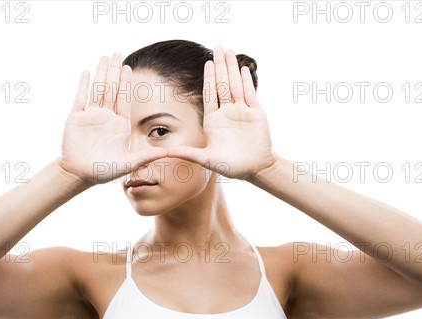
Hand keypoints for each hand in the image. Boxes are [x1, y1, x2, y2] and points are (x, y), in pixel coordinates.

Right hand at [59, 54, 167, 185]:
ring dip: (101, 73)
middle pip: (111, 89)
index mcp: (119, 124)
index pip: (124, 99)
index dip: (126, 83)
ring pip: (97, 89)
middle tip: (118, 53)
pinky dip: (82, 85)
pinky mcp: (76, 118)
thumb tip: (168, 153)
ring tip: (104, 57)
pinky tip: (86, 72)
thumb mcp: (128, 163)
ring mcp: (91, 116)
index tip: (129, 67)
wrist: (80, 174)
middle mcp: (106, 117)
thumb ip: (146, 156)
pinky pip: (80, 98)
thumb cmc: (104, 171)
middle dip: (114, 71)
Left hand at [166, 47, 277, 180]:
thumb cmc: (231, 166)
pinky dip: (247, 81)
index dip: (208, 78)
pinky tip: (243, 69)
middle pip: (222, 84)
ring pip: (236, 85)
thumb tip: (165, 153)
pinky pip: (250, 94)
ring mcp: (242, 111)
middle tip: (217, 47)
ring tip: (229, 51)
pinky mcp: (256, 113)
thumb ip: (187, 153)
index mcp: (214, 120)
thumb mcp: (206, 159)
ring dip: (232, 68)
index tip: (206, 63)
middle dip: (220, 66)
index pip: (210, 94)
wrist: (255, 169)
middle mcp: (227, 113)